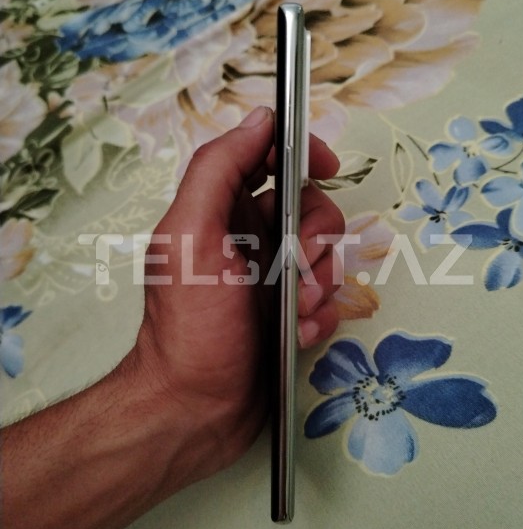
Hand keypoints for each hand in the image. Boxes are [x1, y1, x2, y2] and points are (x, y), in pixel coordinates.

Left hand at [133, 106, 344, 486]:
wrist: (197, 409)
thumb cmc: (189, 327)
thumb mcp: (192, 236)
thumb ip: (219, 170)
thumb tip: (259, 120)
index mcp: (221, 212)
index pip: (270, 157)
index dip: (303, 153)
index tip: (326, 166)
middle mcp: (249, 241)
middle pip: (311, 209)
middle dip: (315, 238)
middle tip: (296, 268)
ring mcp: (272, 280)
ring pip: (326, 258)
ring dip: (318, 284)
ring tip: (292, 312)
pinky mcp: (290, 317)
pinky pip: (328, 301)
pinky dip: (319, 317)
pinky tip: (296, 335)